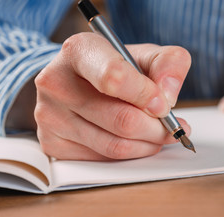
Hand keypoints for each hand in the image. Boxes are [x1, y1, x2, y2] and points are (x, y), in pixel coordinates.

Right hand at [34, 32, 190, 159]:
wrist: (78, 82)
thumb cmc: (115, 68)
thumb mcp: (146, 55)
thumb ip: (168, 64)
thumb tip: (167, 97)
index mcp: (79, 51)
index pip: (113, 78)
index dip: (146, 96)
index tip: (164, 106)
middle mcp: (56, 82)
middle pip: (122, 120)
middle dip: (157, 128)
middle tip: (172, 127)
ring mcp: (51, 116)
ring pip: (115, 145)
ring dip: (148, 144)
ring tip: (158, 134)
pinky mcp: (53, 143)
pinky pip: (103, 159)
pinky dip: (130, 153)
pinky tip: (136, 141)